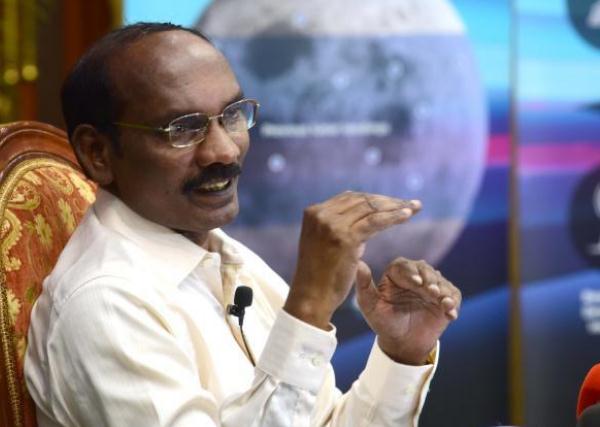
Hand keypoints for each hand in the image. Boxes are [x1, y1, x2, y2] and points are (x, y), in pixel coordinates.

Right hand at [283, 192, 420, 329]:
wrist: (311, 298)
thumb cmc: (320, 276)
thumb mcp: (325, 243)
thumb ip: (339, 226)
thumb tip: (364, 216)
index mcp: (314, 212)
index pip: (350, 198)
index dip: (375, 199)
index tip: (394, 202)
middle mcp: (321, 214)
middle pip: (362, 200)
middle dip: (388, 201)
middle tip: (410, 204)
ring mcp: (332, 224)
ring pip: (371, 208)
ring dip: (396, 206)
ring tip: (415, 208)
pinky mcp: (346, 237)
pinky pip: (375, 222)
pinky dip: (393, 217)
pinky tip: (408, 215)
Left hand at [355, 258, 460, 364]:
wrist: (402, 343)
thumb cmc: (383, 322)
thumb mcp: (370, 306)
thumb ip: (364, 286)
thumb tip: (359, 264)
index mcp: (396, 273)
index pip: (404, 266)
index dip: (411, 273)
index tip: (416, 282)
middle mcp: (416, 275)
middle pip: (426, 270)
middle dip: (430, 280)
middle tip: (431, 292)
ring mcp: (432, 286)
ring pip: (441, 282)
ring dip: (444, 291)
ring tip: (443, 303)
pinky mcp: (445, 298)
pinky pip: (453, 296)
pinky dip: (453, 303)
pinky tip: (450, 313)